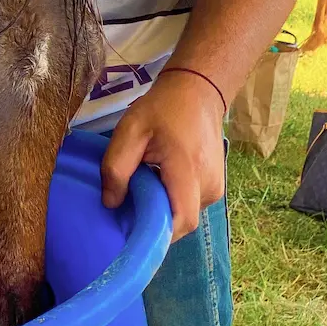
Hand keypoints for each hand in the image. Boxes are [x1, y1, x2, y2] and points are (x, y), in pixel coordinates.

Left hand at [101, 71, 225, 241]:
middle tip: (126, 207)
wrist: (197, 91)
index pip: (180, 221)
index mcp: (188, 171)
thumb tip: (111, 204)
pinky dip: (170, 201)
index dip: (155, 234)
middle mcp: (209, 186)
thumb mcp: (129, 131)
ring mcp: (215, 188)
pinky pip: (189, 204)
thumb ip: (116, 168)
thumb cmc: (161, 109)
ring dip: (161, 210)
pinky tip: (154, 185)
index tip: (127, 231)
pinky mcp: (214, 186)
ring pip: (184, 214)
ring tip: (139, 190)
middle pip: (180, 222)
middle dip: (152, 222)